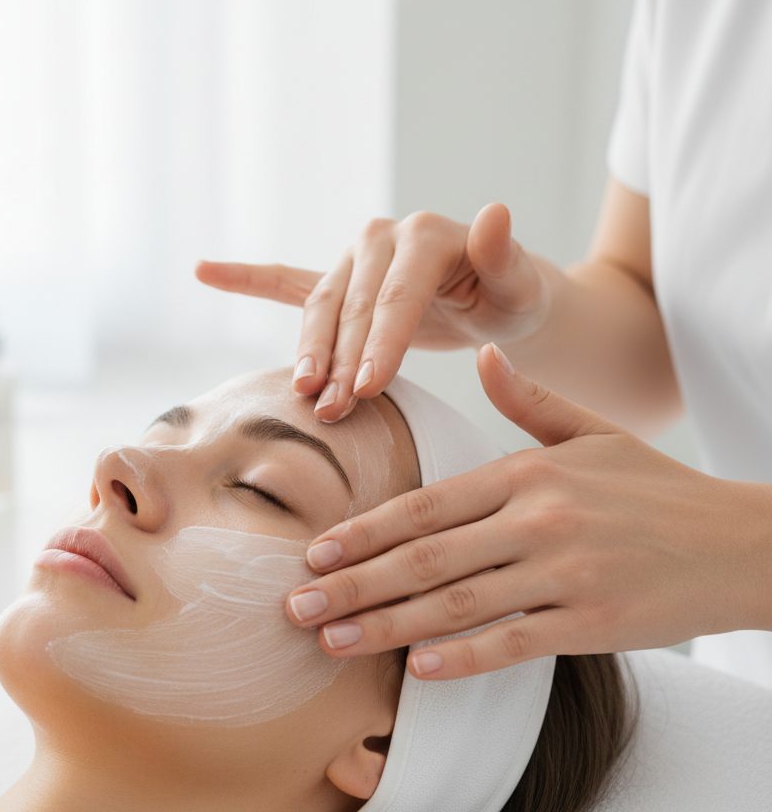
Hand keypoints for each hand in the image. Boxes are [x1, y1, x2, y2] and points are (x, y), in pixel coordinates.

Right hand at [195, 205, 549, 421]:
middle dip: (343, 363)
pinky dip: (247, 279)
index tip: (371, 388)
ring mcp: (355, 259)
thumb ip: (504, 256)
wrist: (498, 302)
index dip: (381, 344)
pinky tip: (205, 271)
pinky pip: (287, 281)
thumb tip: (496, 210)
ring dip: (310, 353)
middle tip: (334, 411)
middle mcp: (382, 238)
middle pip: (353, 309)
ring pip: (321, 309)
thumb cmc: (513, 299)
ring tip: (305, 393)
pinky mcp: (339, 281)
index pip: (395, 297)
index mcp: (424, 235)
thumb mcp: (520, 285)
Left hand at [285, 343, 771, 678]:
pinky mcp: (594, 623)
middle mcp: (537, 520)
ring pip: (455, 604)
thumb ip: (528, 400)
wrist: (743, 541)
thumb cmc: (657, 488)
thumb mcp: (593, 432)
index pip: (424, 505)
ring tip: (333, 641)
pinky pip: (514, 642)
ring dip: (385, 626)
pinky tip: (417, 668)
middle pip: (424, 558)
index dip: (363, 532)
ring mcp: (565, 573)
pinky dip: (462, 657)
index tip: (314, 553)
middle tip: (296, 607)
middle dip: (352, 585)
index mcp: (526, 472)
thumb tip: (482, 356)